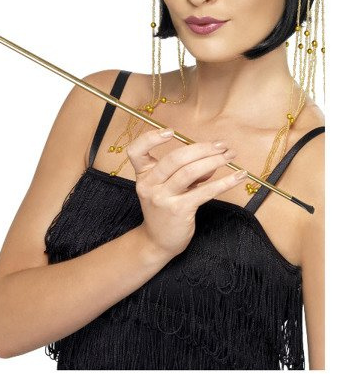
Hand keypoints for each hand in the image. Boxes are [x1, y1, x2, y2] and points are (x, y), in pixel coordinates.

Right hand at [126, 127, 247, 258]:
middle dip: (202, 148)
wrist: (158, 242)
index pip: (136, 151)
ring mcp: (162, 198)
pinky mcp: (178, 210)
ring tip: (230, 156)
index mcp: (143, 175)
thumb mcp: (169, 188)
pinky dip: (224, 182)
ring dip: (214, 161)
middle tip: (222, 145)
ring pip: (190, 172)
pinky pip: (204, 191)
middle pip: (174, 158)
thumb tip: (213, 160)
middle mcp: (149, 185)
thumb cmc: (165, 210)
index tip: (171, 131)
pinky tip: (238, 177)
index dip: (151, 138)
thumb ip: (187, 172)